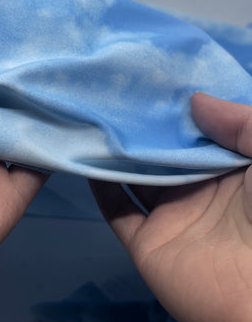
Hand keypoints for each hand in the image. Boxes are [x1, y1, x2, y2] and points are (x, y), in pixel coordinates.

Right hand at [90, 93, 251, 321]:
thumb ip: (242, 124)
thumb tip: (194, 101)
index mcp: (231, 169)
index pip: (197, 132)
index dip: (176, 107)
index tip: (150, 78)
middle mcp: (198, 189)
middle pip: (162, 152)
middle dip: (142, 125)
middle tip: (112, 90)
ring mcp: (171, 217)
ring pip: (136, 178)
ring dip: (116, 153)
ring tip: (93, 117)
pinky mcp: (148, 243)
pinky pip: (117, 212)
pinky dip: (100, 188)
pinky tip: (85, 158)